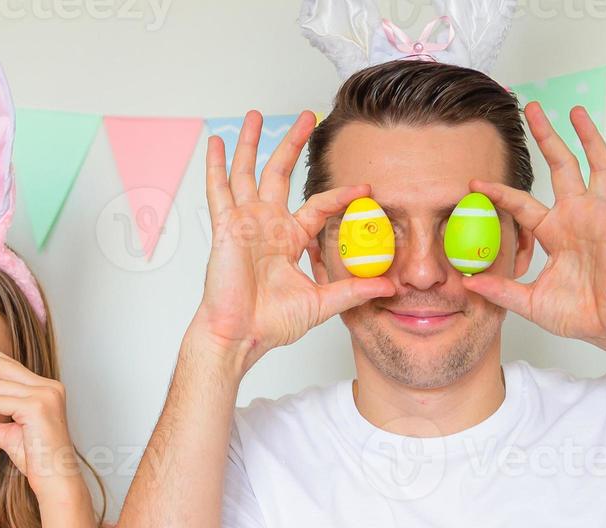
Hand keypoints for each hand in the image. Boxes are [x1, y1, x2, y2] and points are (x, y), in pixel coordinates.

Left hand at [0, 344, 82, 498]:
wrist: (56, 480)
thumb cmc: (37, 460)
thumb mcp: (5, 436)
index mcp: (46, 389)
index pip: (13, 367)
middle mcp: (49, 388)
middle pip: (6, 365)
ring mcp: (45, 396)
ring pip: (0, 383)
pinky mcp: (37, 408)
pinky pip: (0, 402)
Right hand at [192, 110, 395, 370]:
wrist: (241, 334)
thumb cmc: (271, 323)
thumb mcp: (322, 302)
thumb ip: (354, 290)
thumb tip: (390, 288)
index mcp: (289, 239)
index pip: (318, 205)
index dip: (341, 195)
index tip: (365, 188)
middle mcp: (267, 225)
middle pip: (281, 174)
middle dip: (294, 144)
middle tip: (307, 117)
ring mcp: (245, 223)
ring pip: (249, 173)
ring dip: (253, 143)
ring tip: (257, 114)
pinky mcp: (227, 227)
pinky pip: (219, 190)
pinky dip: (216, 166)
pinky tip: (216, 143)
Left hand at [463, 103, 605, 351]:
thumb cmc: (580, 314)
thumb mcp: (531, 303)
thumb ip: (501, 291)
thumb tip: (468, 284)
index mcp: (554, 232)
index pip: (522, 204)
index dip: (499, 192)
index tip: (474, 183)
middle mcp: (577, 218)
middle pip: (561, 167)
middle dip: (547, 137)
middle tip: (532, 109)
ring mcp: (601, 219)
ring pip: (597, 168)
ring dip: (588, 138)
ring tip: (577, 111)